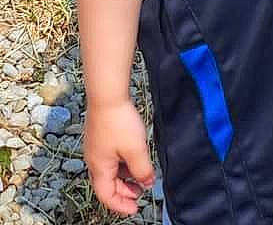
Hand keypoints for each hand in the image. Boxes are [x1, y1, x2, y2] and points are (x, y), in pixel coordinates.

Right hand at [84, 99, 154, 215]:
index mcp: (99, 168)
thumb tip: (147, 183)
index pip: (107, 196)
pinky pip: (110, 157)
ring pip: (110, 170)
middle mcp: (94, 160)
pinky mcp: (100, 136)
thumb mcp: (136, 149)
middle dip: (124, 191)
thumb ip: (142, 170)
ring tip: (140, 174)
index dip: (121, 205)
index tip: (134, 208)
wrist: (107, 95)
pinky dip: (122, 162)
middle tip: (140, 192)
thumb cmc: (118, 121)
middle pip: (107, 184)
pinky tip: (134, 156)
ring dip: (125, 176)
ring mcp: (96, 147)